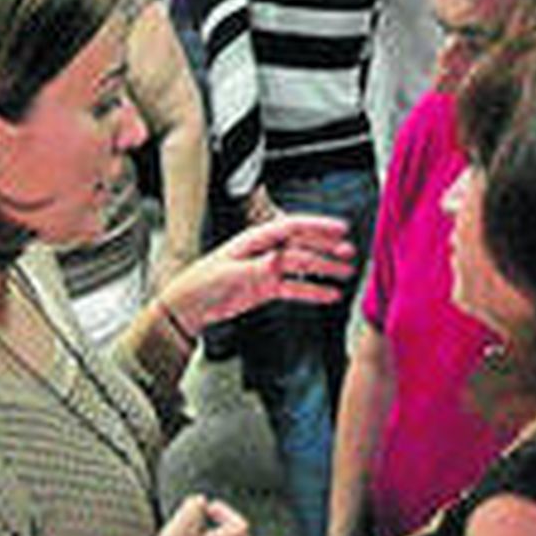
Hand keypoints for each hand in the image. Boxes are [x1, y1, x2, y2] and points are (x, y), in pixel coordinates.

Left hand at [163, 214, 355, 332]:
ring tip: (346, 272)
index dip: (317, 227)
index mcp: (254, 239)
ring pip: (302, 266)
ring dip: (325, 268)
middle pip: (302, 245)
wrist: (187, 308)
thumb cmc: (199, 284)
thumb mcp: (230, 273)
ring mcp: (267, 270)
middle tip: (349, 251)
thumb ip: (259, 266)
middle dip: (327, 247)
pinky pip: (295, 287)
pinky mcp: (266, 288)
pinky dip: (313, 291)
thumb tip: (281, 259)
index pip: (291, 228)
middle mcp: (264, 251)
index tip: (339, 229)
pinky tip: (328, 293)